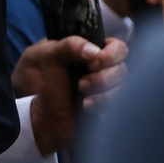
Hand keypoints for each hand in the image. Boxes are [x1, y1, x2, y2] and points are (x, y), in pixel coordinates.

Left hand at [17, 36, 128, 153]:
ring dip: (104, 94)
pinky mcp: (107, 107)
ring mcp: (105, 89)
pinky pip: (119, 107)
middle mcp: (102, 69)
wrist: (39, 116)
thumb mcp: (47, 56)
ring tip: (83, 100)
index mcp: (90, 51)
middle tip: (82, 83)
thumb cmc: (42, 82)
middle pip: (123, 68)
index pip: (116, 46)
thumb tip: (95, 51)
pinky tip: (87, 108)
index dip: (111, 53)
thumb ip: (68, 46)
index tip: (93, 62)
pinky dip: (104, 107)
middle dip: (105, 77)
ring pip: (124, 89)